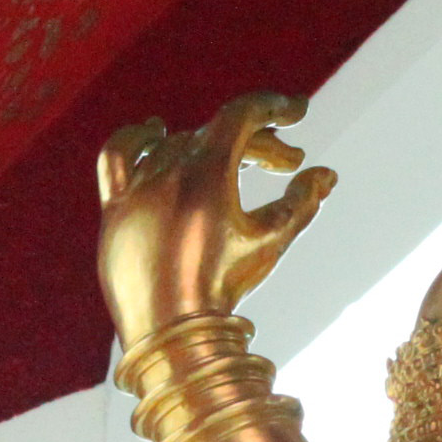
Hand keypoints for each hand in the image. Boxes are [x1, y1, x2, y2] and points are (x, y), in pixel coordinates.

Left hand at [94, 91, 336, 347]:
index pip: (241, 115)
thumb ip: (302, 203)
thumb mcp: (270, 242)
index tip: (300, 111)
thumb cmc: (223, 287)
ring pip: (179, 145)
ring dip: (214, 145)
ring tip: (237, 160)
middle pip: (217, 133)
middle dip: (259, 143)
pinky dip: (137, 139)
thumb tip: (326, 174)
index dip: (275, 106)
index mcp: (205, 174)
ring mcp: (136, 189)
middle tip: (287, 164)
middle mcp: (166, 172)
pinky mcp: (115, 209)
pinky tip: (154, 130)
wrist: (170, 335)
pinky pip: (118, 158)